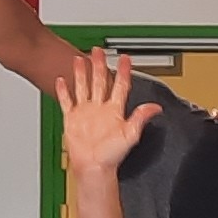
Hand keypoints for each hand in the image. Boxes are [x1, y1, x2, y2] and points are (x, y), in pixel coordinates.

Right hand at [56, 49, 160, 176]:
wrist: (94, 167)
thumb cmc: (111, 156)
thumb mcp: (130, 135)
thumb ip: (140, 118)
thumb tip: (155, 108)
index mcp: (114, 111)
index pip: (121, 86)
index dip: (123, 72)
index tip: (125, 59)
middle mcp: (100, 109)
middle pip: (100, 81)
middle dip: (100, 65)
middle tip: (98, 51)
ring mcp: (86, 112)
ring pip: (83, 86)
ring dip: (82, 73)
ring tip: (81, 59)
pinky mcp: (72, 118)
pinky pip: (67, 101)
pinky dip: (63, 91)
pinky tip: (62, 80)